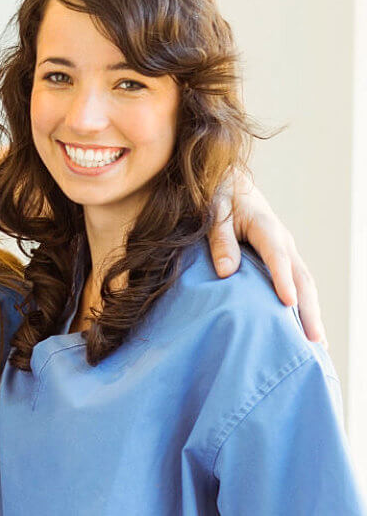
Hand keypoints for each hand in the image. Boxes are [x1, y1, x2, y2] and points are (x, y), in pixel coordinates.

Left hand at [209, 171, 322, 343]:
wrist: (231, 185)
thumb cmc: (219, 198)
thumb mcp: (213, 213)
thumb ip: (220, 240)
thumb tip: (226, 272)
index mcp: (266, 228)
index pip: (277, 257)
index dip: (283, 279)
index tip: (287, 303)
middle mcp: (283, 242)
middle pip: (302, 277)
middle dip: (308, 309)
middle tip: (313, 339)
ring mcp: (287, 252)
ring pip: (306, 284)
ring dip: (312, 313)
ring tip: (316, 344)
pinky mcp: (284, 259)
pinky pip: (299, 284)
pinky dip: (305, 306)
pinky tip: (303, 329)